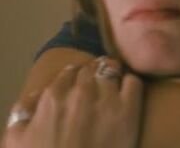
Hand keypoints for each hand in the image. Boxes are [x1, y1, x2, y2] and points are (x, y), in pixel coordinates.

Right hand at [3, 57, 142, 147]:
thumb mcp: (17, 140)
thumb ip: (24, 113)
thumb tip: (36, 96)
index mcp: (53, 97)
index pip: (68, 72)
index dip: (75, 77)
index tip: (79, 84)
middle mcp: (81, 91)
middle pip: (91, 69)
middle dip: (94, 74)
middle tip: (98, 84)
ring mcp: (107, 99)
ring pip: (112, 70)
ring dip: (112, 76)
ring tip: (114, 84)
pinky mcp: (129, 110)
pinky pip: (133, 82)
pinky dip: (130, 84)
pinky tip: (127, 95)